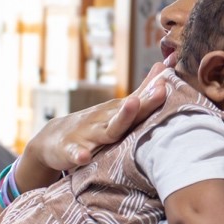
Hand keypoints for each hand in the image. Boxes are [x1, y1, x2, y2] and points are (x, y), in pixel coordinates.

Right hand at [16, 63, 168, 188]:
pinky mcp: (69, 150)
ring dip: (119, 120)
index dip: (155, 96)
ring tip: (131, 107)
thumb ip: (142, 91)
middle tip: (160, 91)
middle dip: (144, 103)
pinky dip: (79, 154)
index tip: (170, 83)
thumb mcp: (117, 108)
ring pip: (104, 130)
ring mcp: (87, 134)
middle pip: (127, 113)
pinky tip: (84, 156)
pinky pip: (74, 153)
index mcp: (117, 113)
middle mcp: (104, 120)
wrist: (53, 137)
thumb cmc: (94, 124)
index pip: (140, 104)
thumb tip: (164, 67)